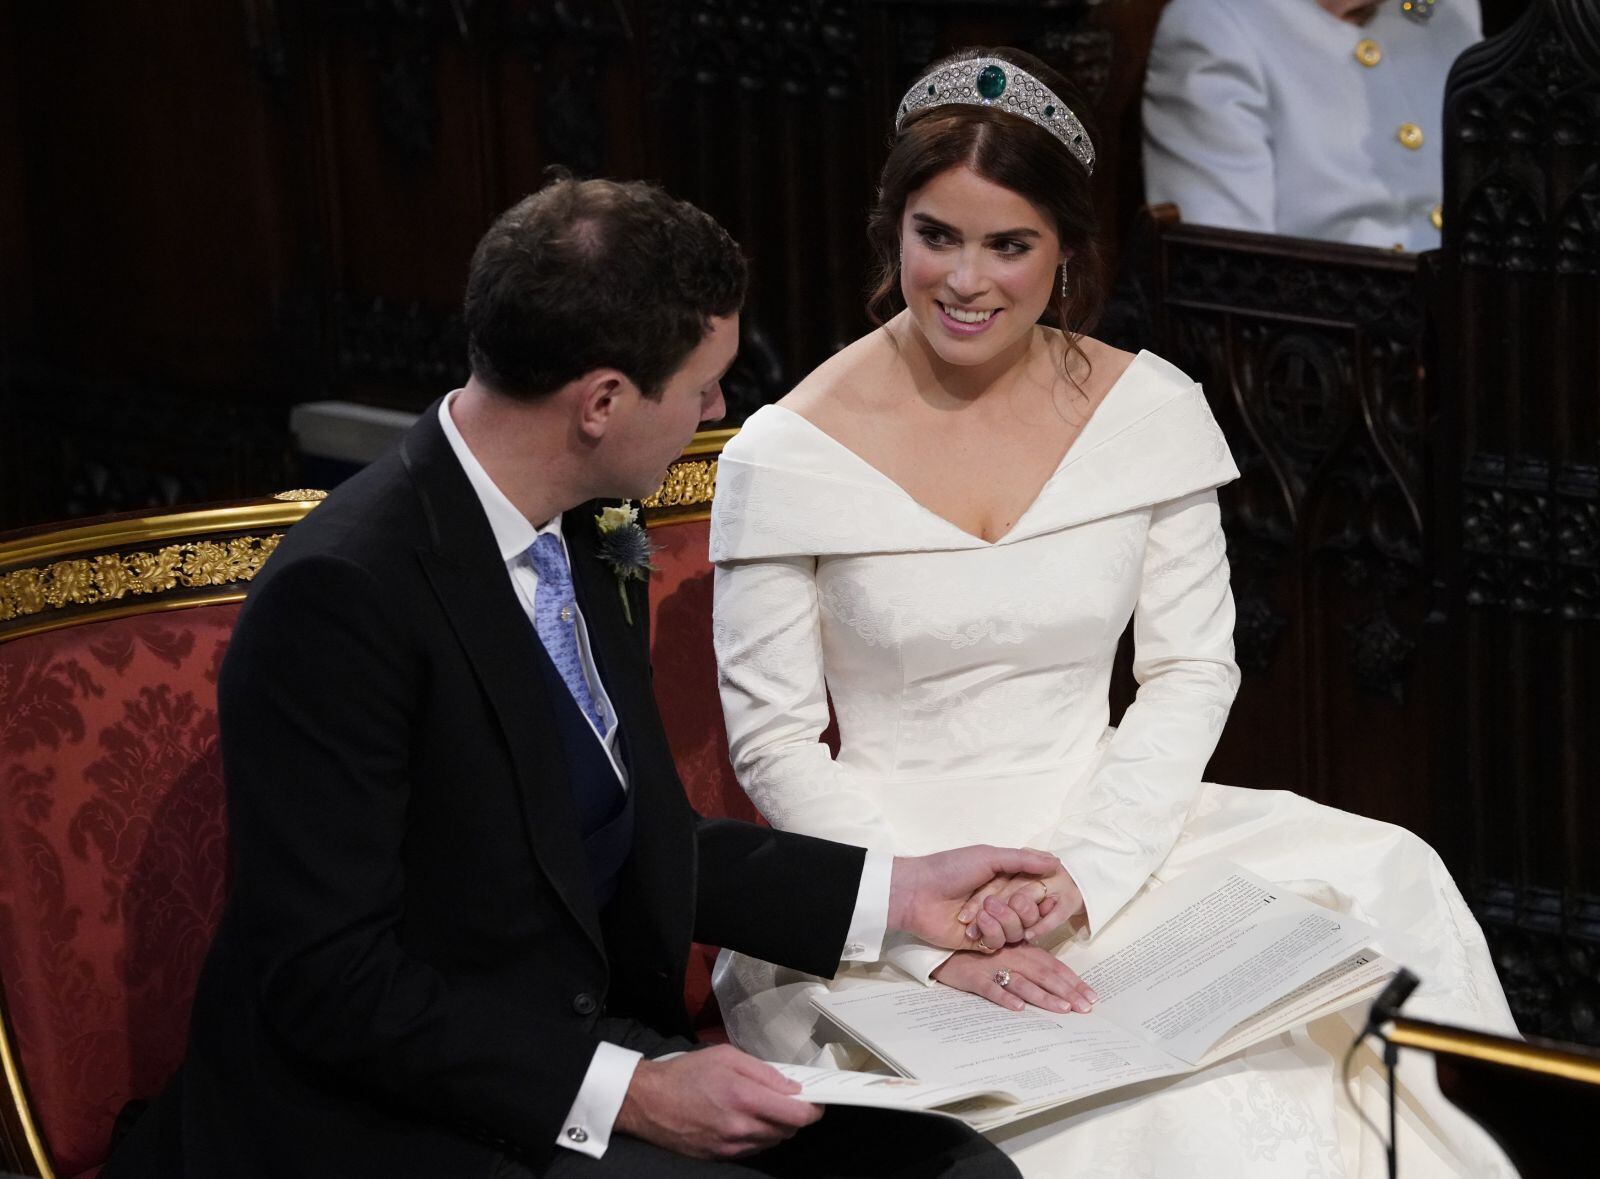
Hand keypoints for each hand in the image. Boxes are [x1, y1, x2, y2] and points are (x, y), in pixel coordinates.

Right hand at [614, 1044, 821, 1159]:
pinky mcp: (720, 1157)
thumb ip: (764, 1072)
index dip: (812, 1110)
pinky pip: (752, 1150)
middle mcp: (740, 1127)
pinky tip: (744, 1121)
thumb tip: (792, 1087)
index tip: (815, 1103)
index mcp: (744, 1097)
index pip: (796, 1115)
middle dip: (792, 1116)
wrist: (648, 1102)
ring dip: (775, 1127)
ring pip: (771, 1142)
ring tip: (760, 1108)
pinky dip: (757, 1137)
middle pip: (787, 1131)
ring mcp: (730, 1146)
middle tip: (786, 1100)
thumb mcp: (727, 1056)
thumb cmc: (685, 1074)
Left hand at [889, 845, 1062, 949]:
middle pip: (1031, 914)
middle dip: (1021, 908)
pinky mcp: (980, 942)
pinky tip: (973, 925)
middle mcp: (1001, 902)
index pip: (1036, 892)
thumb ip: (1023, 860)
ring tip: (982, 910)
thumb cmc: (949, 868)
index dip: (1040, 895)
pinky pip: (1000, 943)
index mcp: (1004, 881)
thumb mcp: (988, 856)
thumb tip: (1056, 862)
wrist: (917, 892)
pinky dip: (990, 932)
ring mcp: (991, 923)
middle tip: (999, 900)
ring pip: (1018, 931)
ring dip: (1003, 920)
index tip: (1042, 894)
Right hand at [931, 943, 1097, 1014]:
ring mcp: (992, 966)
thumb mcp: (1006, 952)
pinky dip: (1004, 997)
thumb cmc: (979, 952)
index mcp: (1022, 950)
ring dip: (1043, 996)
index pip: (1053, 966)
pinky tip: (1017, 1008)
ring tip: (1062, 1008)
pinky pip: (990, 987)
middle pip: (1044, 974)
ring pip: (1022, 982)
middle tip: (1086, 1008)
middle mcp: (1011, 956)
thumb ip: (1029, 962)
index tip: (1091, 997)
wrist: (943, 949)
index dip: (1073, 981)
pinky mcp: (973, 976)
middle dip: (1067, 991)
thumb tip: (1058, 983)